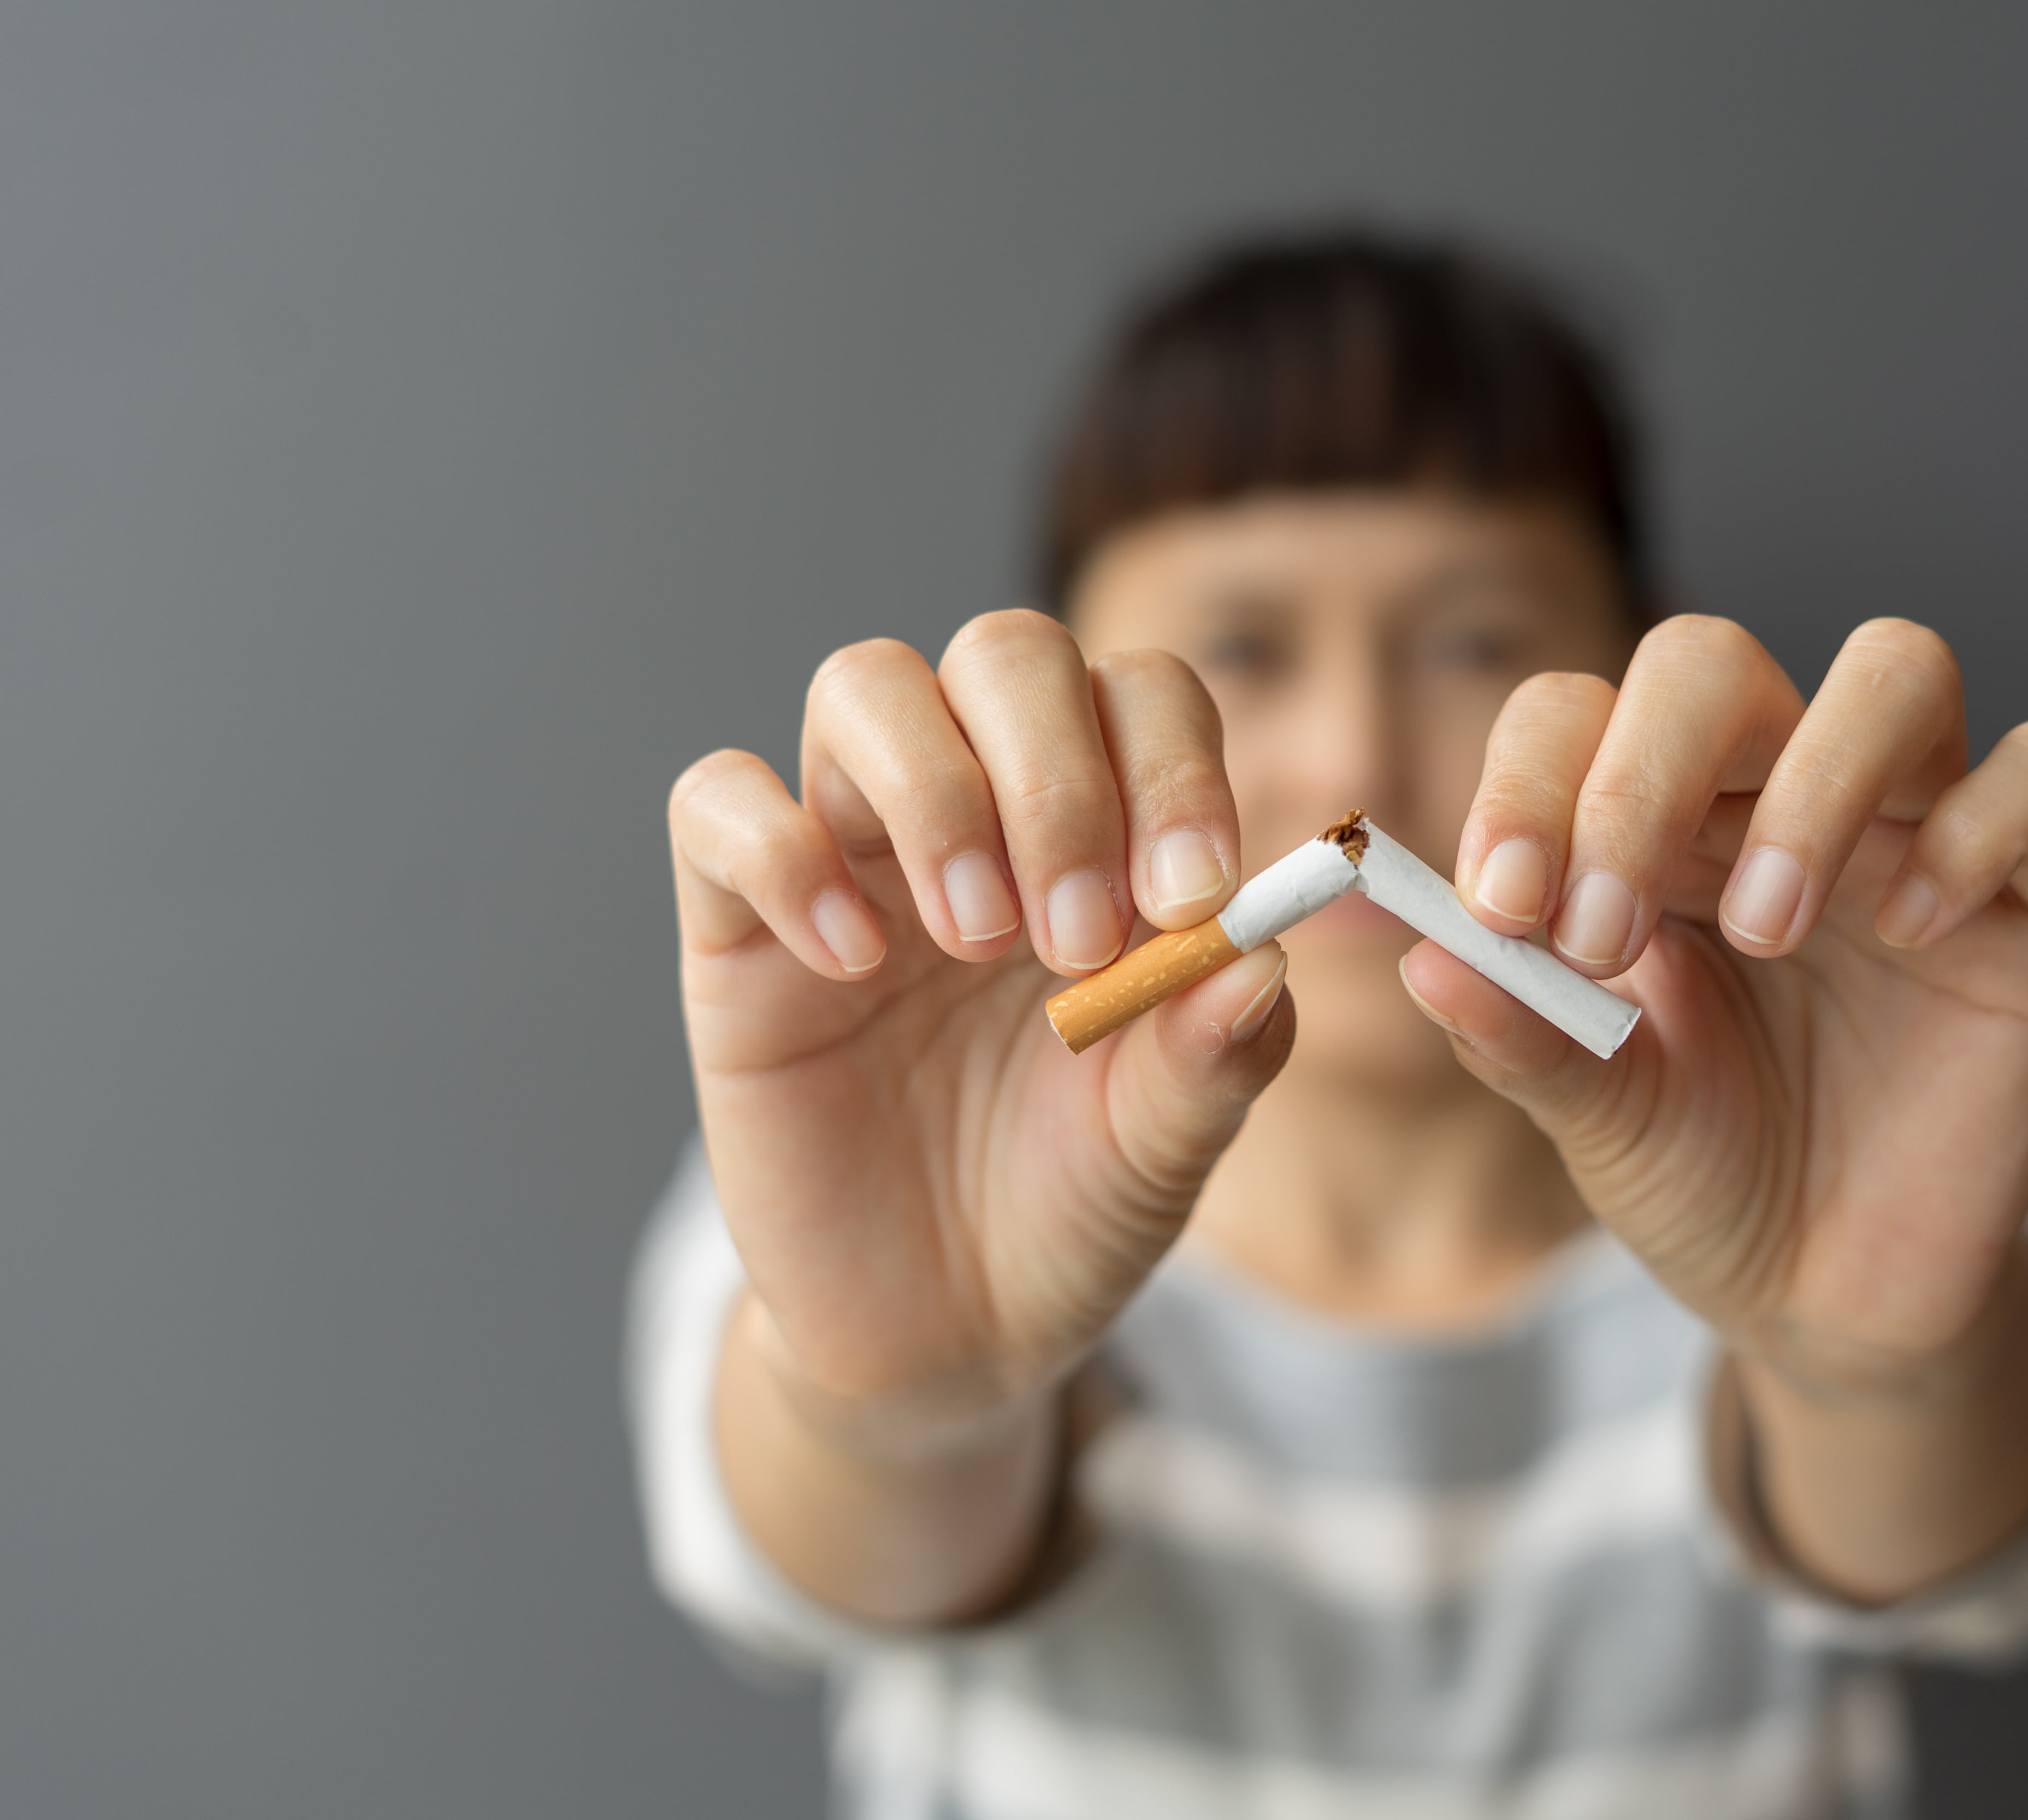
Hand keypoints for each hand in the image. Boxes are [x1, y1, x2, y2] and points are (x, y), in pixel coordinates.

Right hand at [669, 612, 1293, 1422]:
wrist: (945, 1332)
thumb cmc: (1070, 1208)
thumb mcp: (1167, 1147)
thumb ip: (1219, 1053)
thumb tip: (1261, 951)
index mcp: (1110, 839)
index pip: (1142, 698)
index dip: (1173, 766)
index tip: (1193, 898)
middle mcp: (983, 813)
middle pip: (1005, 655)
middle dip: (1055, 777)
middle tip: (1077, 938)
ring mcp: (854, 854)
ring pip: (864, 686)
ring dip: (935, 791)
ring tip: (974, 939)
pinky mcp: (738, 925)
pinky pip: (718, 802)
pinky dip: (783, 853)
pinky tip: (853, 963)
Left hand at [1407, 615, 2027, 1385]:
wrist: (1829, 1299)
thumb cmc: (1706, 1177)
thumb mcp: (1597, 1118)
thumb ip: (1519, 1034)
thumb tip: (1423, 955)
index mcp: (1647, 829)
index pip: (1575, 712)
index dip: (1528, 781)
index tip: (1500, 906)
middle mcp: (1774, 798)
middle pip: (1711, 663)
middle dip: (1639, 776)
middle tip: (1606, 936)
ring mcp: (1911, 831)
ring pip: (1898, 670)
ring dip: (1814, 782)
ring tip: (1765, 926)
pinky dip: (1982, 830)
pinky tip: (1913, 934)